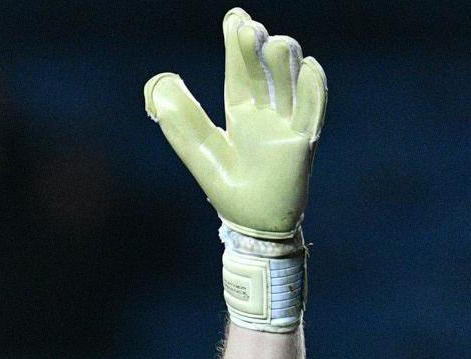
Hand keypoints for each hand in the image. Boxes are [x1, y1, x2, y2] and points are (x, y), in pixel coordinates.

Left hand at [144, 8, 324, 239]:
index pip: (240, 72)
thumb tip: (158, 87)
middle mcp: (268, 113)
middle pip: (264, 73)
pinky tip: (309, 68)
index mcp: (243, 111)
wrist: (252, 226)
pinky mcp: (304, 144)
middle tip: (248, 28)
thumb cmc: (229, 188)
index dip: (237, 46)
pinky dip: (312, 90)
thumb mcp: (201, 152)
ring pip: (290, 85)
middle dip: (256, 50)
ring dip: (283, 63)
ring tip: (274, 42)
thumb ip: (182, 122)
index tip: (235, 17)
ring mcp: (288, 125)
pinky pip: (312, 112)